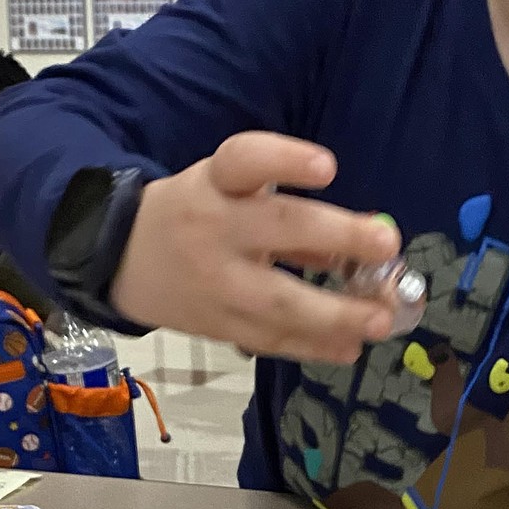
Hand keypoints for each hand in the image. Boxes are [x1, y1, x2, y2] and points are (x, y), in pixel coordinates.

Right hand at [111, 133, 404, 361]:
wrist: (121, 261)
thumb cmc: (198, 215)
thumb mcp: (231, 194)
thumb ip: (294, 217)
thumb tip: (370, 249)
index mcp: (216, 183)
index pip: (245, 160)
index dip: (285, 160)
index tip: (328, 167)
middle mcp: (213, 228)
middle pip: (277, 228)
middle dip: (338, 236)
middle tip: (387, 243)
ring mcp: (214, 284)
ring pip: (278, 301)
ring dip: (336, 314)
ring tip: (382, 320)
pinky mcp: (217, 326)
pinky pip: (270, 340)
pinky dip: (313, 346)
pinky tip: (350, 348)